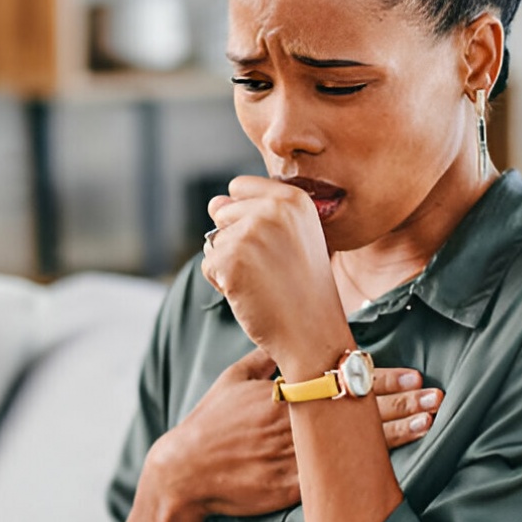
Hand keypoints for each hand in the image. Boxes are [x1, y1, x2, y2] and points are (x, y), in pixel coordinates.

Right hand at [132, 351, 443, 520]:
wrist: (186, 471)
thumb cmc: (209, 423)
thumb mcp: (232, 380)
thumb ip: (264, 358)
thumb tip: (287, 336)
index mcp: (286, 392)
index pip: (342, 380)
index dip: (380, 376)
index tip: (411, 371)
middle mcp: (297, 421)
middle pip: (358, 408)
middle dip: (400, 400)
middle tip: (434, 394)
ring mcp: (298, 455)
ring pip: (356, 442)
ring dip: (397, 431)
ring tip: (429, 419)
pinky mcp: (294, 485)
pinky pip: (338, 476)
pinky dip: (368, 469)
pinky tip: (394, 465)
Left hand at [201, 176, 348, 373]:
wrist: (313, 334)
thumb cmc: (303, 288)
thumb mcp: (293, 238)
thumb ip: (255, 213)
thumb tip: (214, 203)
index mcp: (293, 198)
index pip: (238, 187)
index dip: (245, 217)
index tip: (272, 244)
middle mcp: (272, 208)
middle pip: (222, 213)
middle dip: (235, 242)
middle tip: (269, 268)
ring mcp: (251, 233)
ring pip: (213, 241)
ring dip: (229, 264)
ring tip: (263, 282)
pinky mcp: (231, 260)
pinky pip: (208, 265)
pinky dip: (222, 284)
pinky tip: (251, 294)